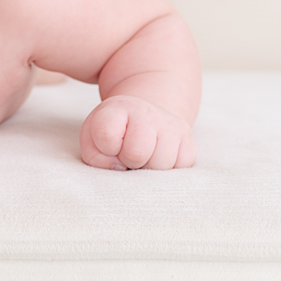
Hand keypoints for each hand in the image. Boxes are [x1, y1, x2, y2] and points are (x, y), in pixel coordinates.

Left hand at [79, 95, 194, 169]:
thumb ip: (95, 157)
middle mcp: (146, 112)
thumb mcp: (93, 139)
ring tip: (144, 156)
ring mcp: (171, 126)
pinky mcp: (188, 142)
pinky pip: (180, 169)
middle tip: (128, 153)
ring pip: (161, 165)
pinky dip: (167, 171)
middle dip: (129, 161)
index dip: (104, 148)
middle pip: (136, 154)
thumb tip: (120, 168)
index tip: (109, 144)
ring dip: (149, 168)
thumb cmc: (114, 133)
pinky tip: (158, 157)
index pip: (106, 136)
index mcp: (117, 108)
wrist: (144, 116)